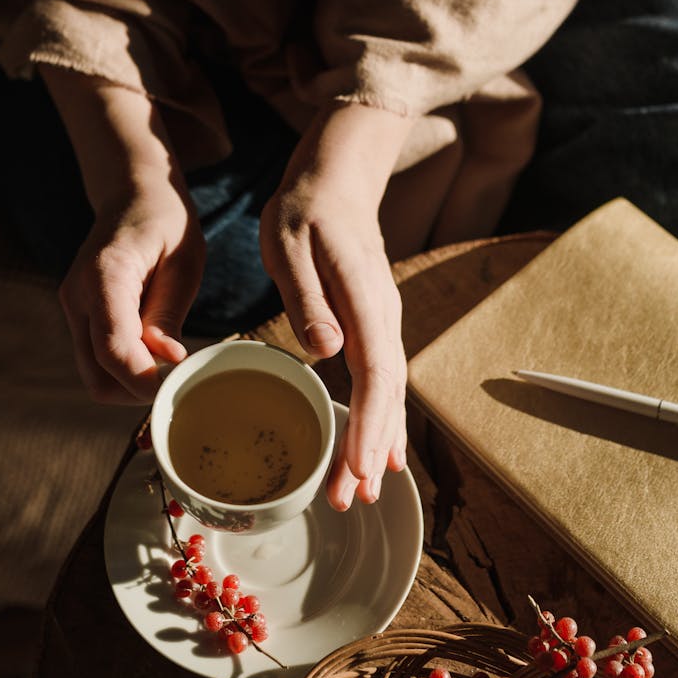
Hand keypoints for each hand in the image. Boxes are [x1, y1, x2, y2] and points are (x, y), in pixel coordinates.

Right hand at [59, 181, 204, 402]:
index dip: (144, 380)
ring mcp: (74, 308)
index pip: (113, 348)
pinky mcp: (81, 317)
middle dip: (138, 391)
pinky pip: (98, 360)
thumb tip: (167, 362)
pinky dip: (126, 371)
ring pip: (95, 376)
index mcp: (104, 276)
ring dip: (132, 385)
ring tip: (172, 368)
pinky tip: (156, 356)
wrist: (132, 194)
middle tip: (180, 382)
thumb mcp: (183, 261)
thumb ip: (168, 312)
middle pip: (98, 375)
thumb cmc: (165, 221)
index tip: (179, 388)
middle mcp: (78, 296)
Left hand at [260, 103, 411, 509]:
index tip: (359, 467)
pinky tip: (374, 449)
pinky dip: (379, 420)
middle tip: (353, 500)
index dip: (369, 425)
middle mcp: (383, 317)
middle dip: (371, 450)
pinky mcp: (373, 326)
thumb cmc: (305, 208)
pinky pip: (382, 383)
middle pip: (387, 396)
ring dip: (376, 442)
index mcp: (364, 300)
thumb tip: (326, 351)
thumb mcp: (290, 242)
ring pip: (388, 394)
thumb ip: (307, 295)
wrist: (337, 177)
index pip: (376, 374)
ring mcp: (383, 322)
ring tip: (363, 490)